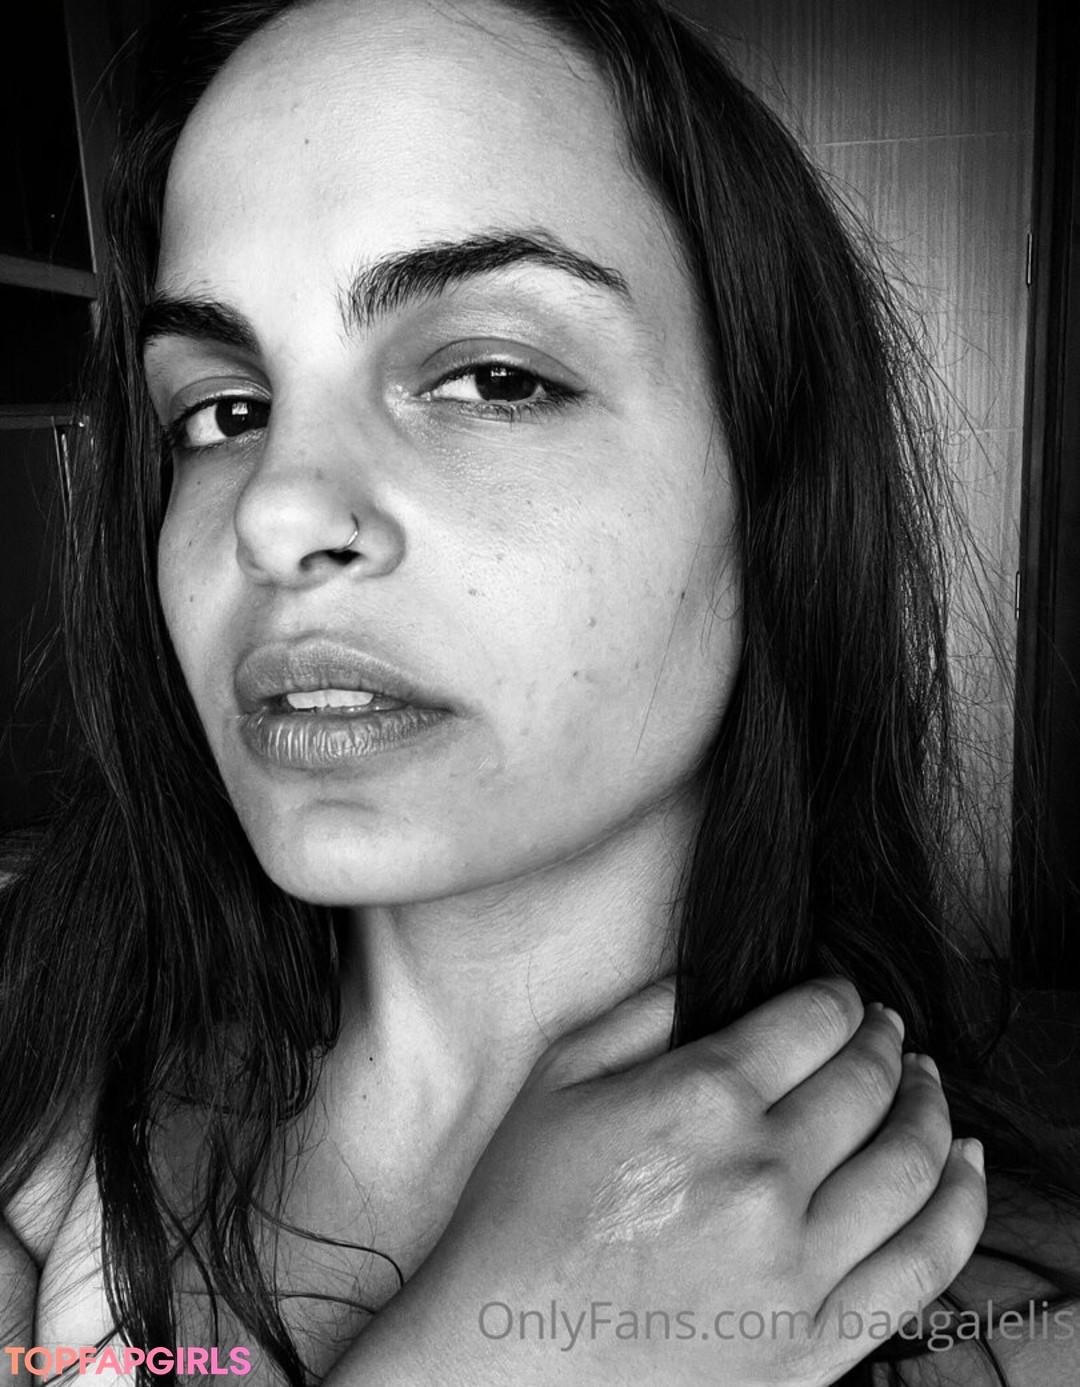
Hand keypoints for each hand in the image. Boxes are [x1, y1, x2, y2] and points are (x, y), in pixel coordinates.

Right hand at [340, 978, 986, 1385]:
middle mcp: (764, 1174)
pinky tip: (963, 1168)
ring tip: (926, 1088)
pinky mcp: (816, 1339)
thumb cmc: (520, 1213)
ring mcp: (799, 1263)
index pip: (814, 1021)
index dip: (839, 995)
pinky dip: (960, 1207)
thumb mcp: (559, 1079)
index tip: (841, 994)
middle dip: (886, 1041)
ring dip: (931, 1110)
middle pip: (869, 1083)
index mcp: (702, 1099)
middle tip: (888, 1029)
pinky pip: (924, 1266)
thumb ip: (641, 1011)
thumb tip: (704, 974)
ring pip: (912, 1165)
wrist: (506, 1359)